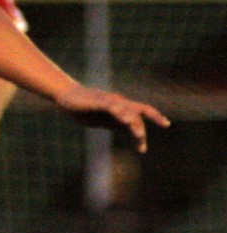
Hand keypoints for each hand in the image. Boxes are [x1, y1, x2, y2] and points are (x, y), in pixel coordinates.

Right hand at [53, 84, 168, 152]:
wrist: (66, 97)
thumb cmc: (84, 109)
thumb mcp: (102, 120)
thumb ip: (116, 124)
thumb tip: (130, 132)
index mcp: (121, 109)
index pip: (141, 113)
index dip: (154, 118)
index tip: (166, 124)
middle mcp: (119, 103)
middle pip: (139, 111)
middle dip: (148, 122)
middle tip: (152, 135)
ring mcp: (110, 102)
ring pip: (127, 111)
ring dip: (134, 124)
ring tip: (139, 136)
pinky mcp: (99, 101)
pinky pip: (112, 107)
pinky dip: (120, 113)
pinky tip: (125, 121)